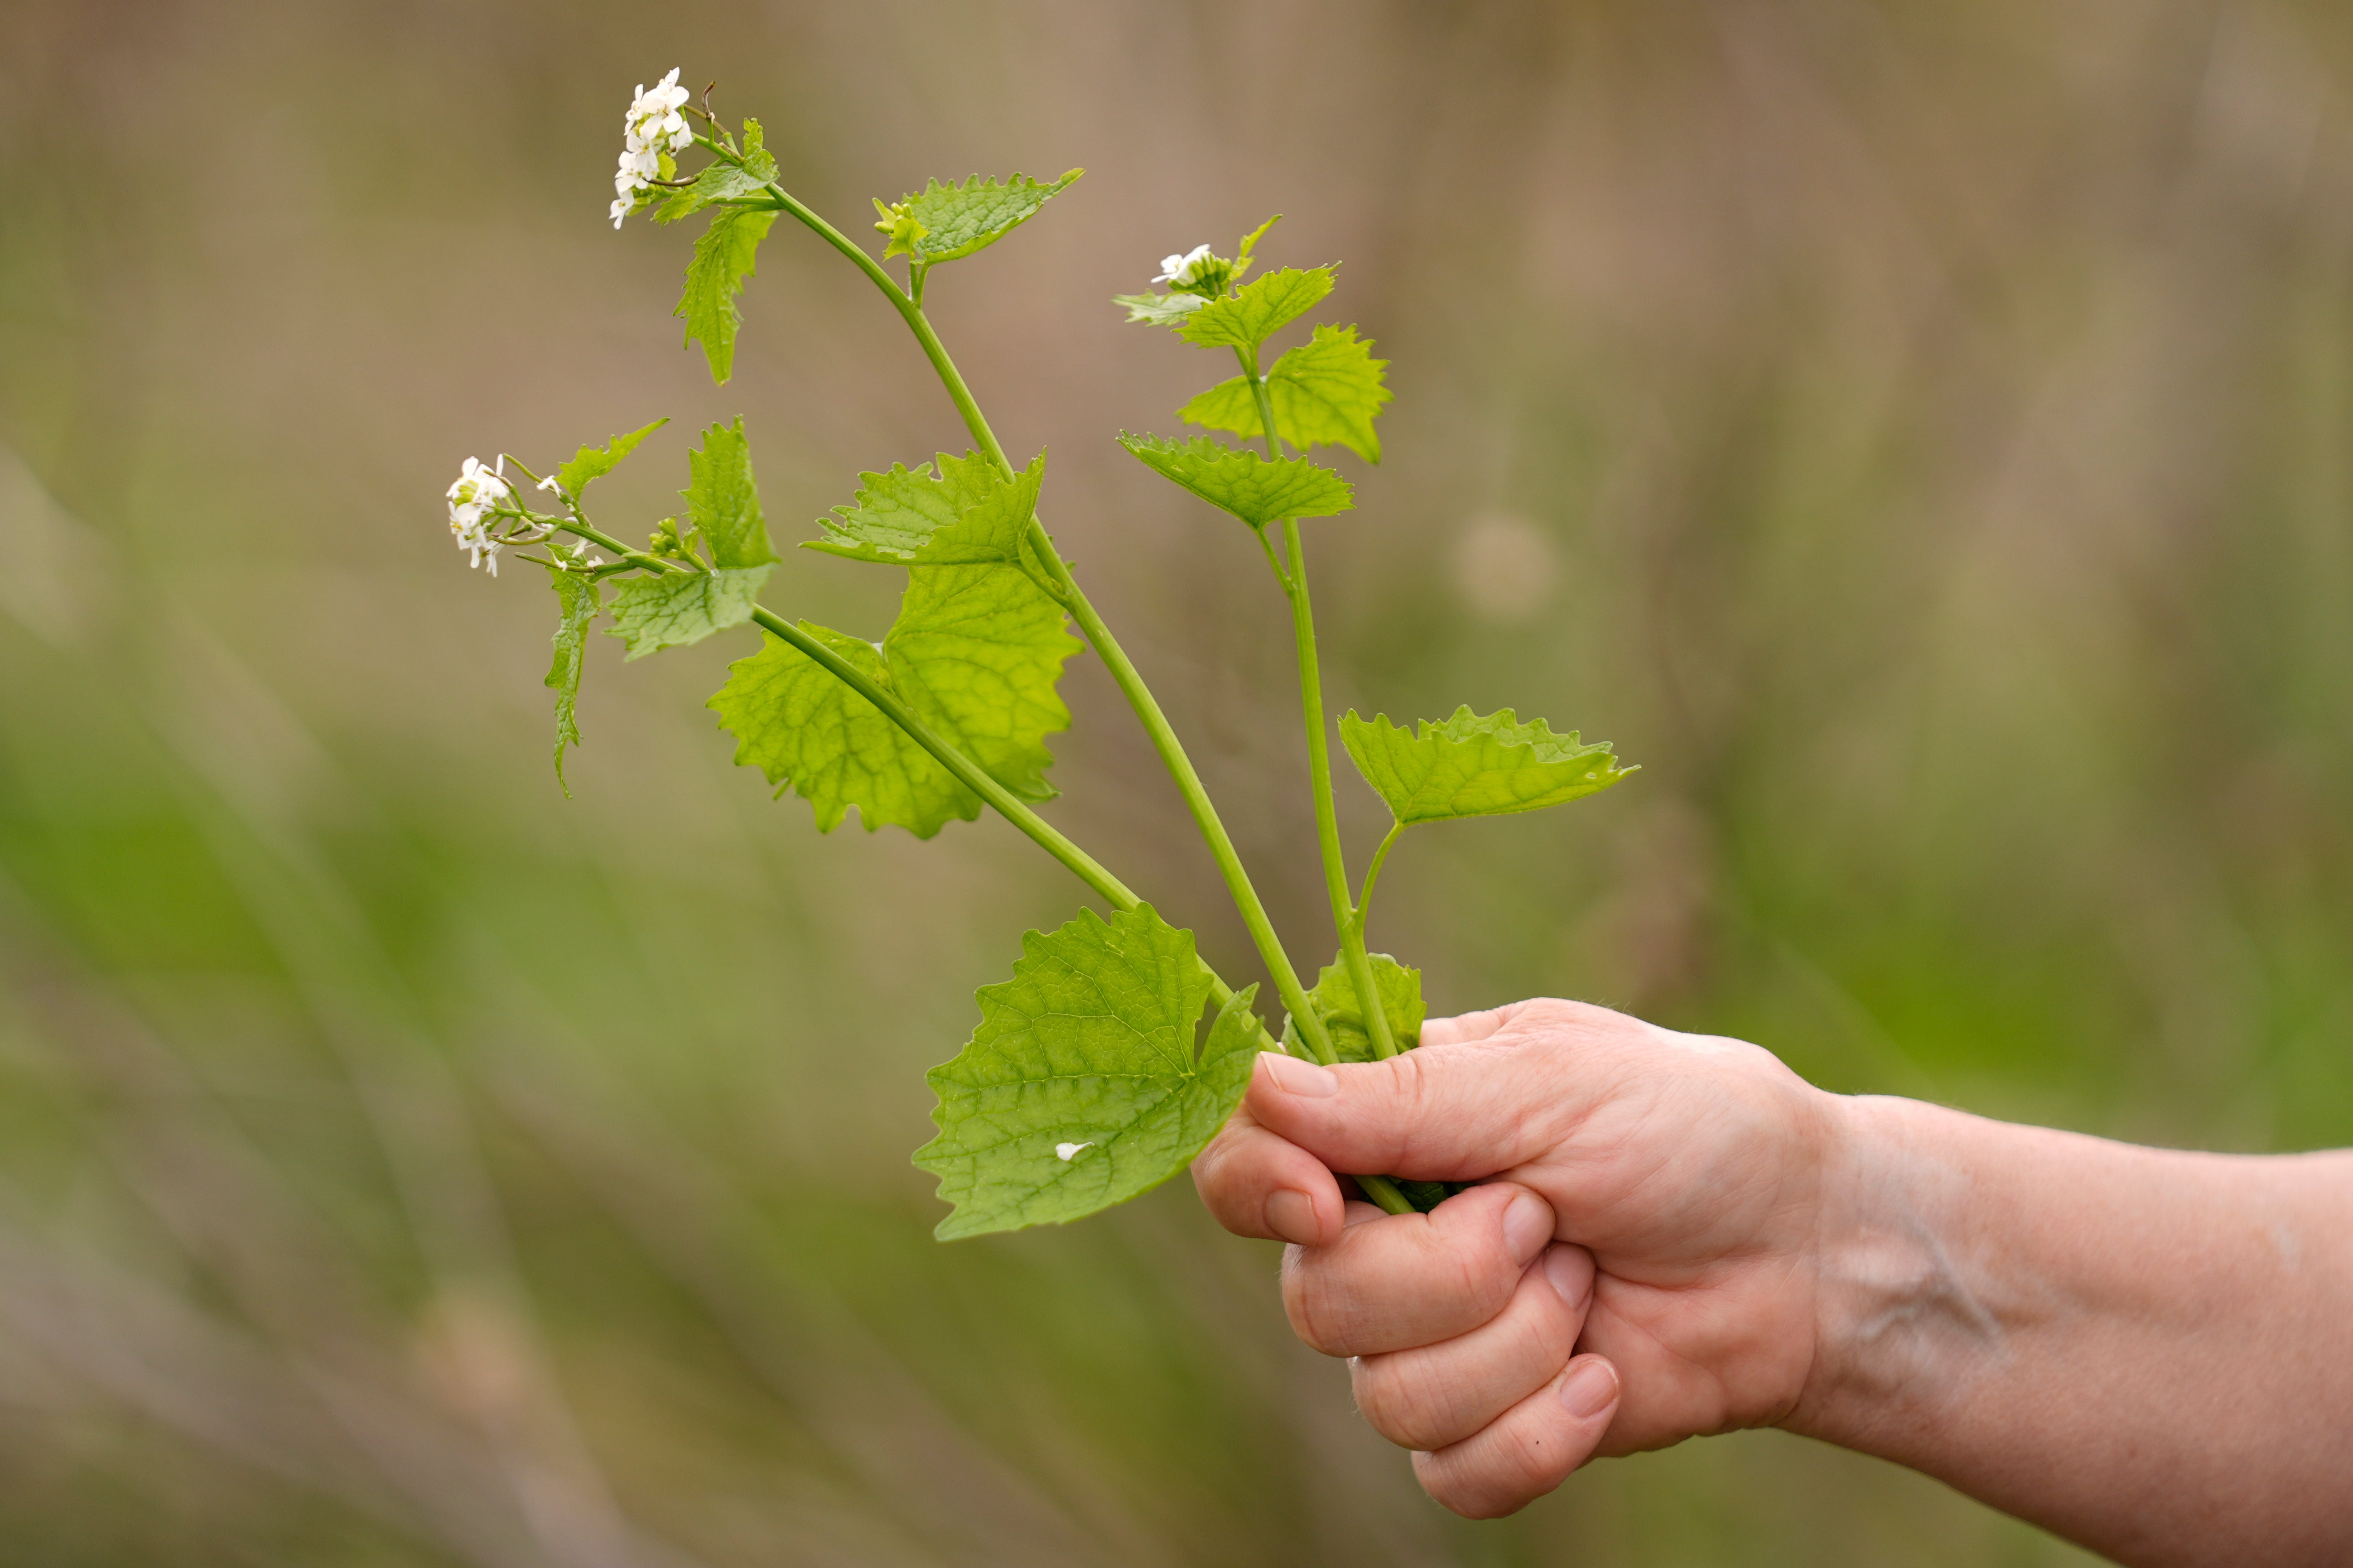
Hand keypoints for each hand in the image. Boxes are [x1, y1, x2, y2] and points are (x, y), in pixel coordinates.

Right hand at [1192, 998, 1838, 1516]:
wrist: (1807, 1251)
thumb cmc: (1691, 1129)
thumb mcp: (1554, 1078)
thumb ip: (1403, 1097)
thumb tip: (1253, 1085)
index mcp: (1385, 1128)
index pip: (1245, 1163)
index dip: (1258, 1190)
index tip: (1321, 1203)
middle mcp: (1386, 1236)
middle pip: (1316, 1297)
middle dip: (1452, 1271)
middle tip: (1550, 1218)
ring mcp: (1434, 1340)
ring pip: (1387, 1393)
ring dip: (1516, 1344)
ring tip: (1591, 1283)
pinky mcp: (1490, 1429)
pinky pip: (1450, 1474)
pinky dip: (1540, 1434)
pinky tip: (1605, 1380)